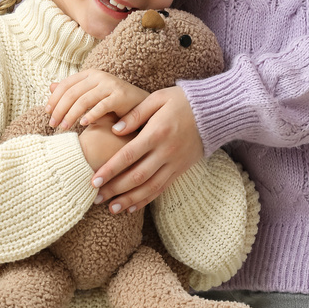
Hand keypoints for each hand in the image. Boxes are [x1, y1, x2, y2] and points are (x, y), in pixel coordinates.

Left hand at [44, 69, 149, 130]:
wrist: (142, 106)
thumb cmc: (115, 102)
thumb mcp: (91, 94)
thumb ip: (73, 90)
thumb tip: (51, 87)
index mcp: (90, 74)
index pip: (66, 84)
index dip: (54, 98)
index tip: (47, 112)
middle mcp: (99, 76)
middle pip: (72, 92)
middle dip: (59, 109)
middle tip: (52, 124)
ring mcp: (110, 85)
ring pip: (83, 100)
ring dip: (71, 115)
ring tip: (64, 127)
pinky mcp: (121, 96)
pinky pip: (101, 106)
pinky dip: (90, 115)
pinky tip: (83, 124)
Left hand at [89, 86, 203, 213]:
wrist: (214, 112)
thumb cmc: (182, 101)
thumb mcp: (158, 98)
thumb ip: (135, 114)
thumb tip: (115, 130)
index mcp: (157, 133)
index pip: (128, 156)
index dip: (110, 170)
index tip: (94, 180)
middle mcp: (166, 152)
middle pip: (137, 177)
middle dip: (115, 189)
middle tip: (96, 197)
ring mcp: (175, 163)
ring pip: (149, 188)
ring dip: (129, 200)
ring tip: (111, 209)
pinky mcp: (181, 170)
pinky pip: (162, 188)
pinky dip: (146, 199)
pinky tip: (132, 207)